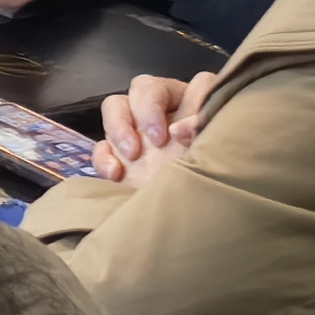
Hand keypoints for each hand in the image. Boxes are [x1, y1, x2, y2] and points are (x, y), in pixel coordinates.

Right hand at [92, 71, 216, 179]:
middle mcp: (167, 114)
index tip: (187, 133)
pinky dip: (103, 156)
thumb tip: (181, 128)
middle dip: (148, 109)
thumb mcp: (215, 158)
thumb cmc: (212, 189)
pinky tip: (116, 175)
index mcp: (199, 109)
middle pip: (146, 86)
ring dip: (120, 125)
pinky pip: (100, 144)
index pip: (198, 83)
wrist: (190, 231)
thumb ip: (203, 134)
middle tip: (156, 140)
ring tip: (132, 154)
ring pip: (116, 105)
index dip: (194, 99)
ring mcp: (138, 133)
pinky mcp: (116, 156)